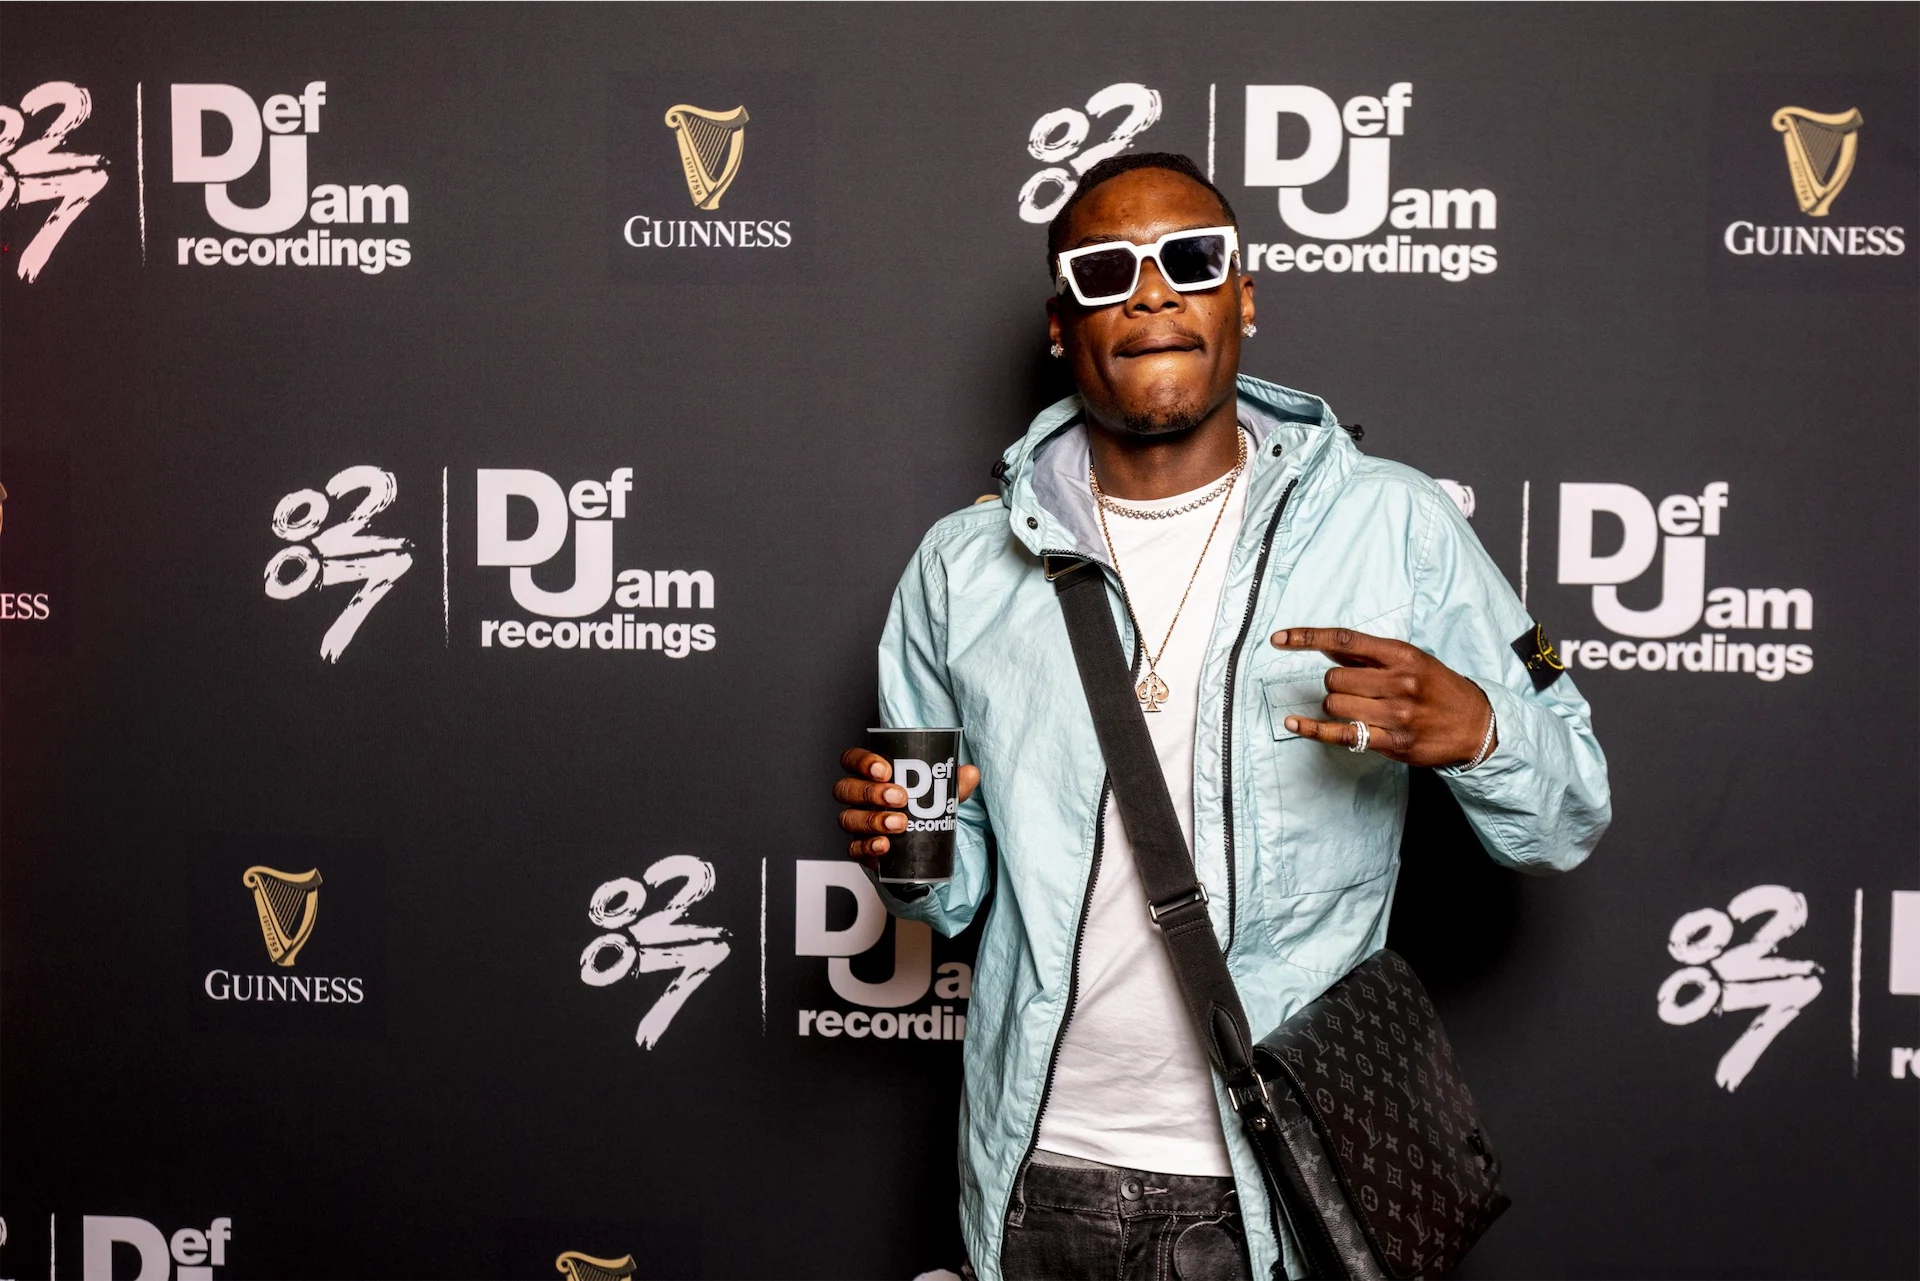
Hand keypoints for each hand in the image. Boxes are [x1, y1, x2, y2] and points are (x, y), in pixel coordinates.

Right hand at [834, 748, 980, 862]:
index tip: (886, 770)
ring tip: (900, 824)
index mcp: (870, 775)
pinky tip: (885, 846)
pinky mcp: (860, 848)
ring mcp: (856, 822)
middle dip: (870, 792)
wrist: (919, 843)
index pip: (852, 760)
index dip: (862, 762)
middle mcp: (857, 797)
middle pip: (846, 789)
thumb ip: (953, 782)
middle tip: (900, 798)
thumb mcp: (939, 792)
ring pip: (848, 818)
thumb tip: (970, 773)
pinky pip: (854, 848)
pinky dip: (867, 847)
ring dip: (872, 820)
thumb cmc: (922, 807)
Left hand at [1270, 627, 1494, 767]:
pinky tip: (1294, 722)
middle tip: (1355, 690)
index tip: (1278, 639)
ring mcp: (1396, 715)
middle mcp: (1399, 682)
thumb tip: (1325, 646)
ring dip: (1336, 707)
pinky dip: (1312, 729)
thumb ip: (1369, 656)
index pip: (1344, 641)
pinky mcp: (1393, 743)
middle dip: (1334, 683)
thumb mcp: (1411, 660)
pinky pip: (1341, 735)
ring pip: (1335, 705)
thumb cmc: (1438, 688)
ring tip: (1361, 709)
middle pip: (1333, 679)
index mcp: (1402, 655)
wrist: (1477, 726)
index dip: (1306, 637)